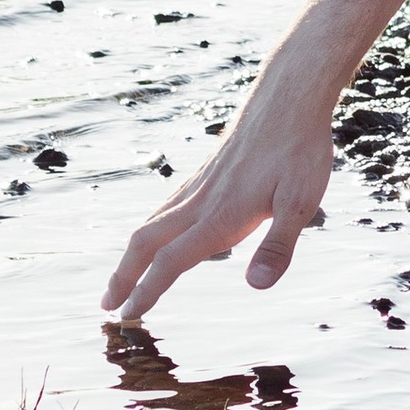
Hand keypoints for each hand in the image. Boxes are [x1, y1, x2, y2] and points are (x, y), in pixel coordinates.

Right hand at [101, 0, 409, 327]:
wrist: (290, 94)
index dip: (147, 291)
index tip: (127, 316)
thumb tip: (256, 287)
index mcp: (219, 216)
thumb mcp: (302, 202)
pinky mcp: (206, 172)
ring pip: (152, 223)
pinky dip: (150, 230)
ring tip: (121, 279)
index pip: (171, 262)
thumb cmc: (300, 148)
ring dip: (132, 256)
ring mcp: (199, 184)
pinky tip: (158, 235)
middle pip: (146, 243)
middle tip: (107, 306)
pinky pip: (166, 207)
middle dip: (123, 277)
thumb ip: (279, 246)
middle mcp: (200, 201)